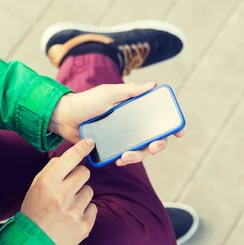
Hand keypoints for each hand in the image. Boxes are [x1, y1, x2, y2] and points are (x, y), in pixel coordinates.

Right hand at [20, 139, 96, 244]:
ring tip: (68, 205)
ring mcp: (74, 211)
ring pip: (89, 190)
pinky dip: (85, 211)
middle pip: (85, 172)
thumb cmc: (35, 208)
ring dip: (81, 195)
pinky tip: (72, 216)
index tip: (89, 143)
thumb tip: (71, 155)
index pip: (71, 158)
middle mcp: (62, 195)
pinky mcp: (84, 225)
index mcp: (48, 183)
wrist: (35, 241)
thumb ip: (52, 168)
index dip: (82, 148)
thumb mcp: (36, 185)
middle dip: (78, 177)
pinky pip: (93, 207)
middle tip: (69, 187)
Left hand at [48, 83, 183, 166]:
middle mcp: (131, 125)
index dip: (170, 126)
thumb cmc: (86, 101)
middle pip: (153, 138)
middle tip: (153, 147)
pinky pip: (124, 157)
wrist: (65, 117)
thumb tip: (154, 85)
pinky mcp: (111, 148)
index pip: (157, 119)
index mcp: (134, 110)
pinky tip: (119, 159)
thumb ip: (131, 91)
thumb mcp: (109, 93)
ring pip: (140, 151)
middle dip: (157, 145)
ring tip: (126, 156)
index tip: (178, 132)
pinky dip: (125, 159)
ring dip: (138, 156)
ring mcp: (122, 137)